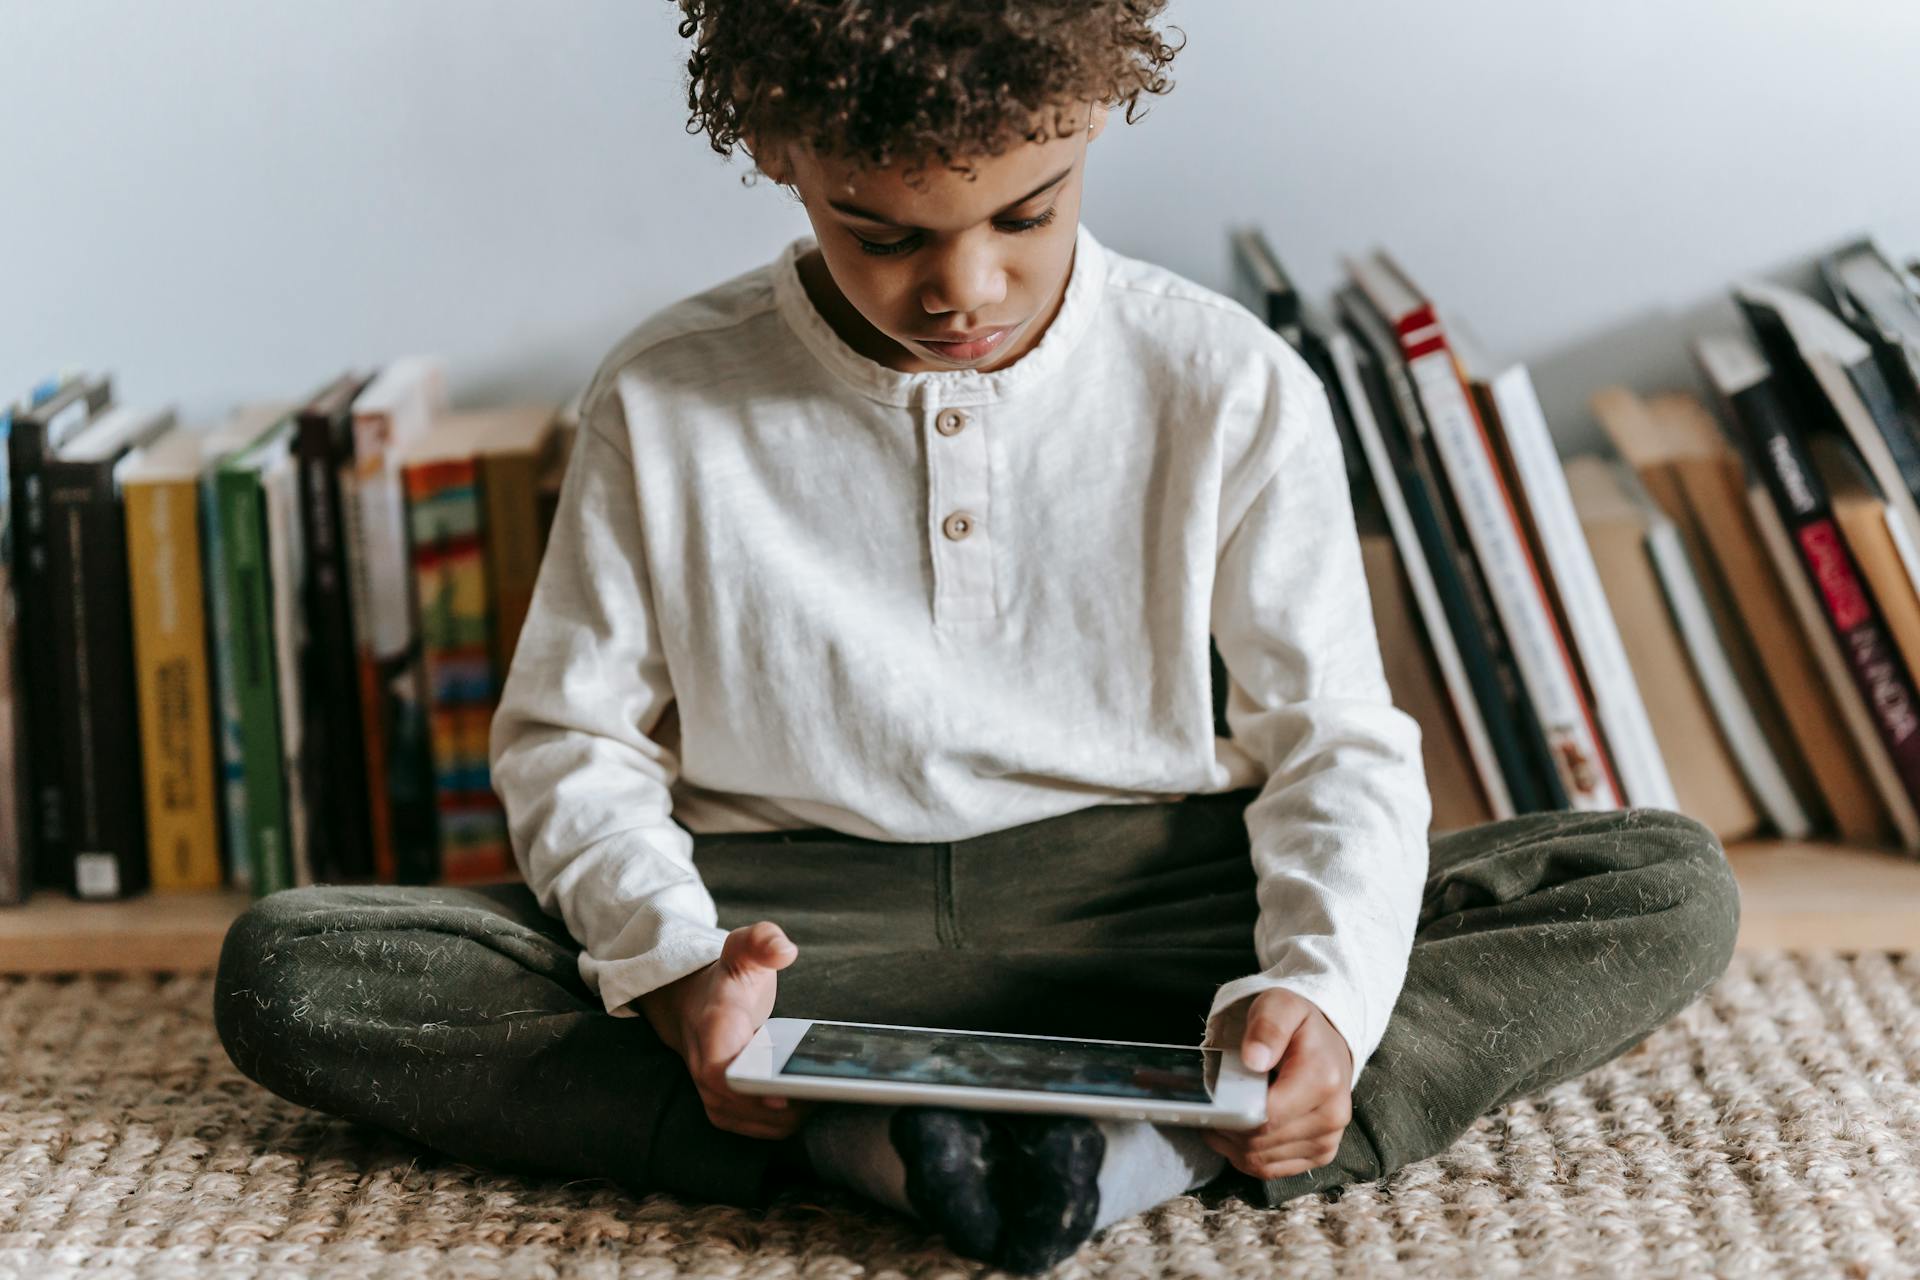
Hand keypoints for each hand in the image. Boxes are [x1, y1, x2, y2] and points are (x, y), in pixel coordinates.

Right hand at [637, 920, 813, 1139]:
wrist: (695, 1003)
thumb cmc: (730, 979)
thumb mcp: (744, 947)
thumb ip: (762, 940)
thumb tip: (786, 950)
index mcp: (713, 1029)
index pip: (723, 1073)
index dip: (751, 1090)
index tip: (784, 1093)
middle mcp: (707, 1068)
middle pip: (746, 1107)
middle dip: (788, 1106)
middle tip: (826, 1089)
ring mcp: (713, 1094)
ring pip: (757, 1124)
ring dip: (791, 1116)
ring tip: (822, 1093)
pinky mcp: (725, 1109)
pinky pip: (759, 1129)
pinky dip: (785, 1123)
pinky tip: (810, 1104)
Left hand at [1203, 989, 1352, 1180]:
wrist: (1327, 1045)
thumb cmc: (1298, 1026)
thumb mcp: (1281, 1006)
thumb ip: (1267, 1028)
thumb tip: (1254, 1059)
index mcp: (1323, 1079)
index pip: (1266, 1115)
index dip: (1232, 1110)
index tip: (1215, 1095)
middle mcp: (1332, 1116)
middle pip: (1259, 1141)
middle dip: (1228, 1125)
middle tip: (1214, 1102)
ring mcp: (1327, 1140)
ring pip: (1260, 1160)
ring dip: (1232, 1143)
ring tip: (1226, 1113)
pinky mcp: (1320, 1155)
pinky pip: (1270, 1169)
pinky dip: (1245, 1155)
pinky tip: (1239, 1131)